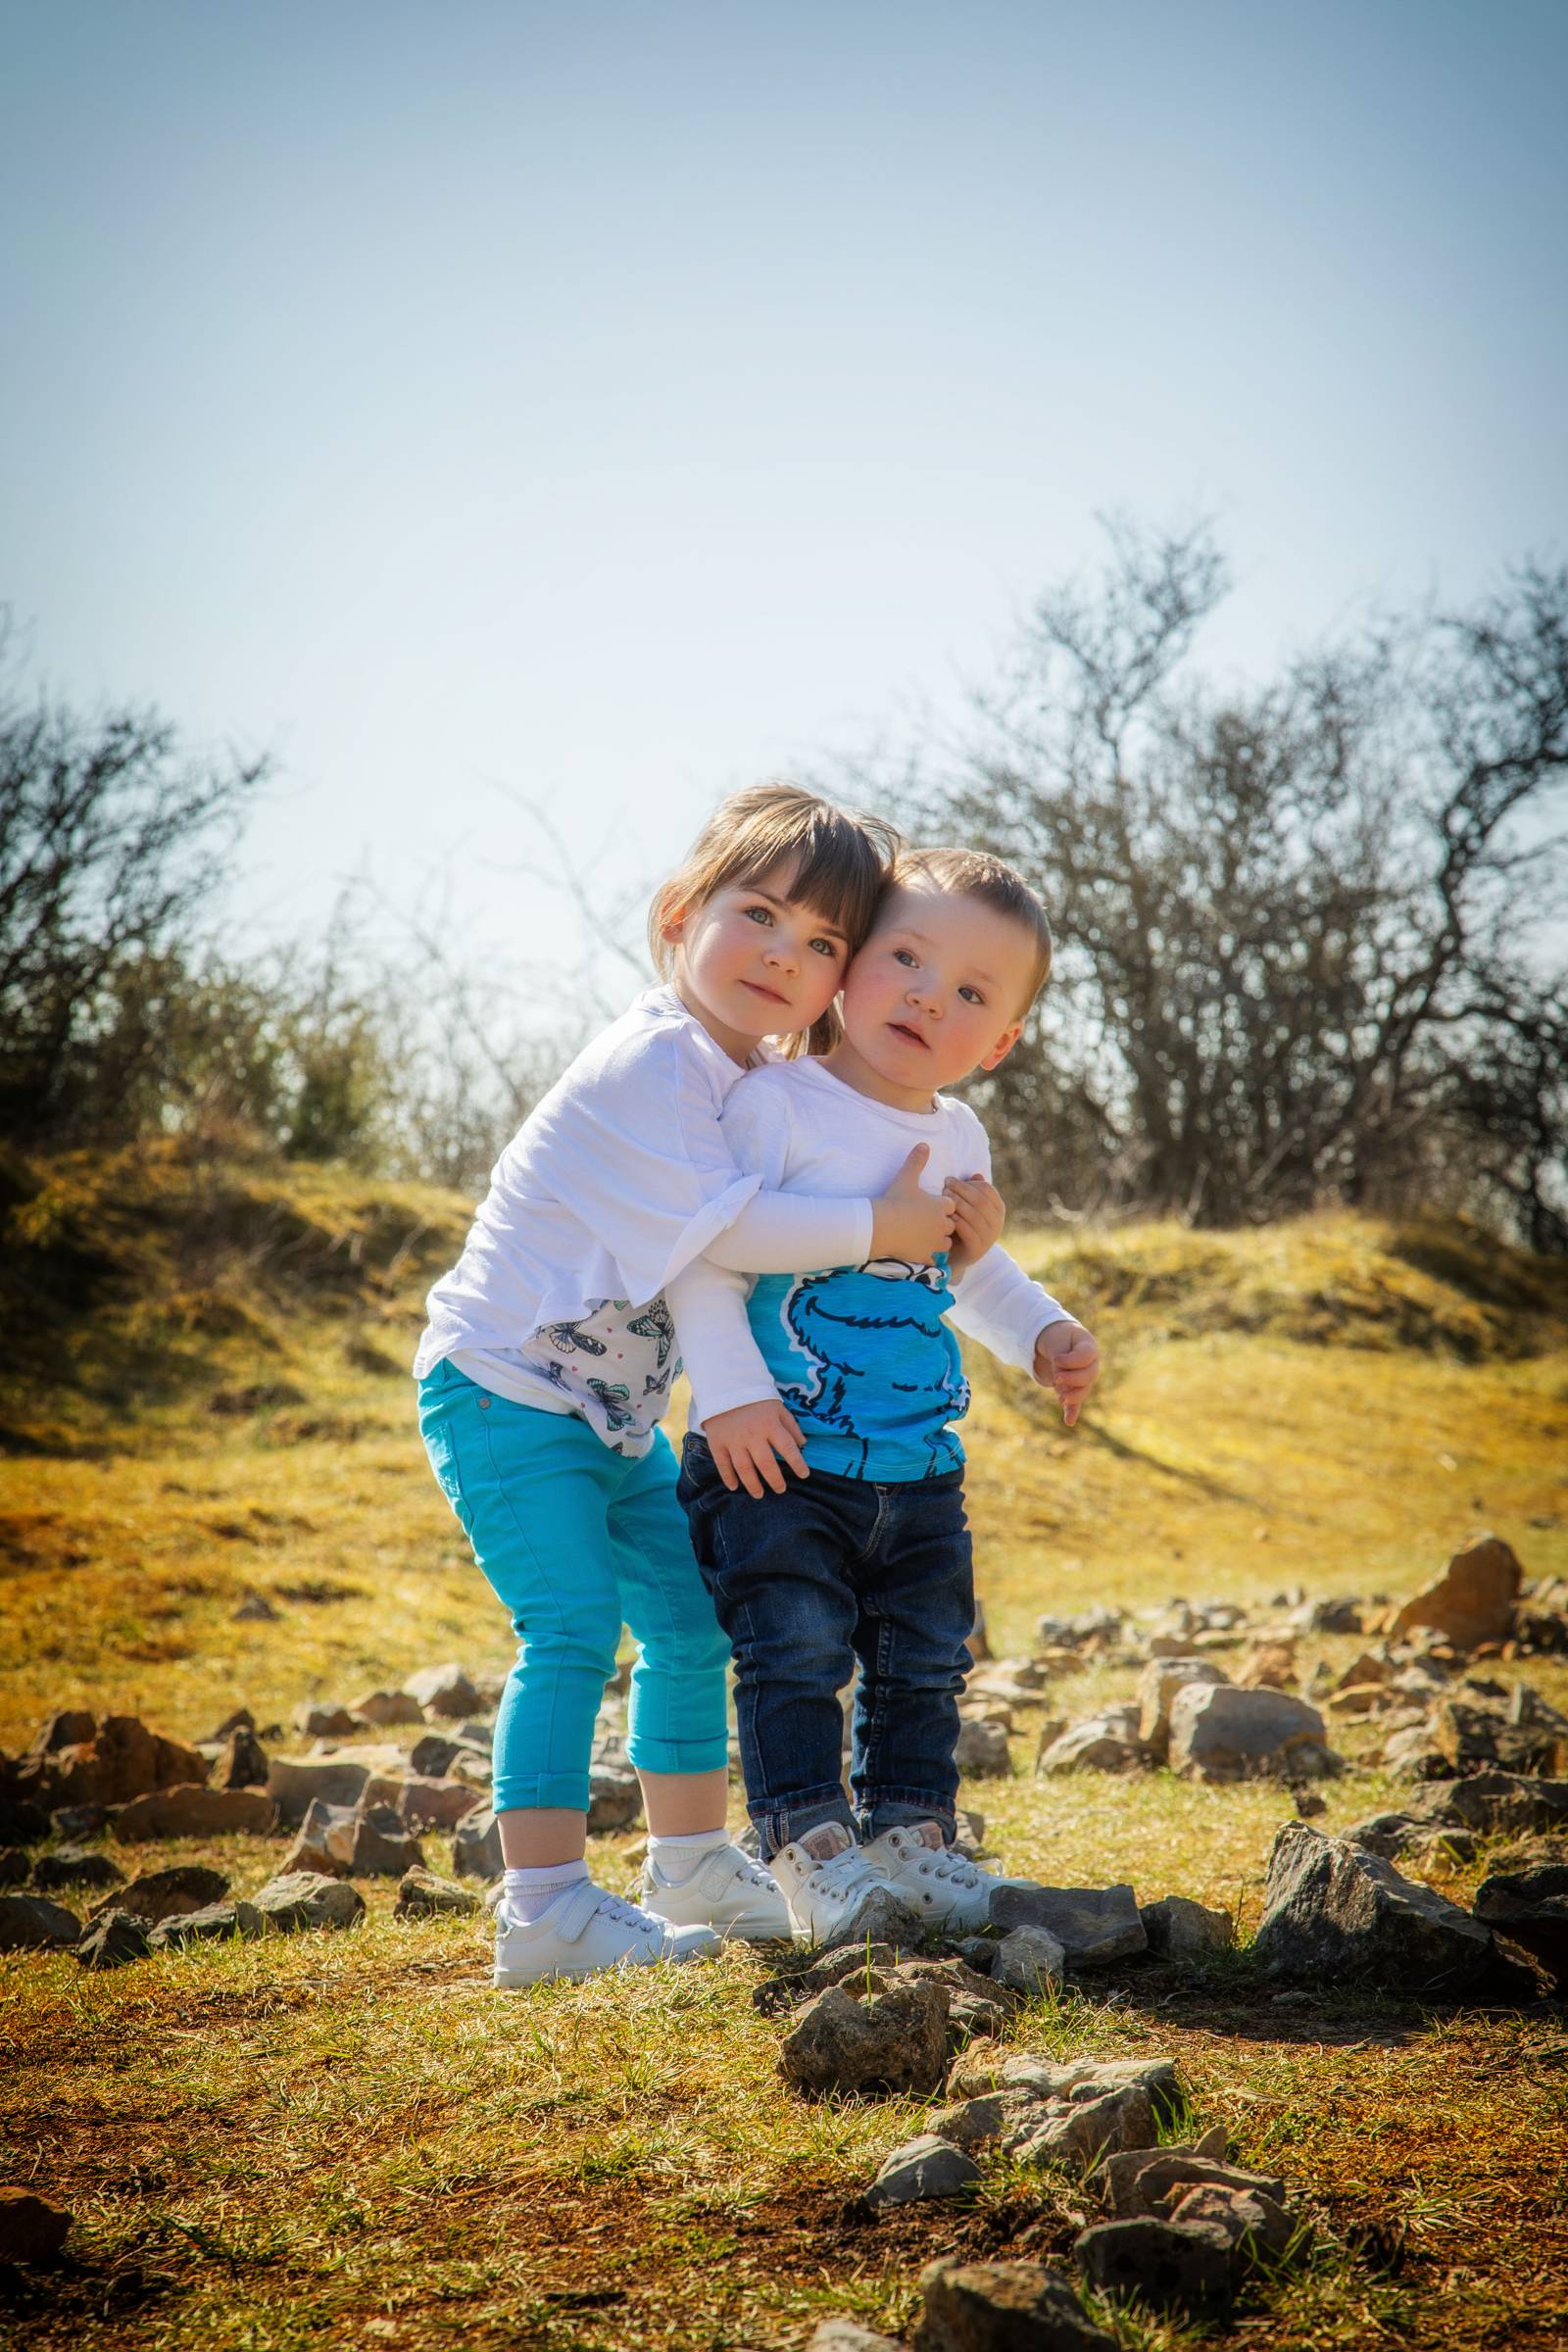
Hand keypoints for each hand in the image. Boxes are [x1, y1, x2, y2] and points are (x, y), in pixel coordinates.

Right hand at [703, 1399, 808, 1498]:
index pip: (787, 1448)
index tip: (804, 1475)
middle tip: (781, 1490)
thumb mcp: (777, 1406)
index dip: (798, 1463)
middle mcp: (752, 1435)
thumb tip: (803, 1444)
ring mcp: (733, 1440)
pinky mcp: (717, 1442)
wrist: (724, 1385)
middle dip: (775, 1481)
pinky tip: (735, 1487)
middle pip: (766, 1464)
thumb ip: (791, 1425)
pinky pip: (722, 1464)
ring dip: (753, 1485)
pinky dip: (728, 1478)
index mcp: (770, 1424)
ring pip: (744, 1469)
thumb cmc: (755, 1398)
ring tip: (759, 1494)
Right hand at [868, 1144, 955, 1264]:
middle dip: (943, 1224)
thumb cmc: (894, 1200)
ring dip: (938, 1240)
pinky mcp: (926, 1256)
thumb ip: (916, 1161)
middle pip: (951, 1225)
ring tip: (924, 1237)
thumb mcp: (906, 1177)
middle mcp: (942, 1225)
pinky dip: (929, 1256)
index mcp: (941, 1206)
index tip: (930, 1206)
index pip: (952, 1206)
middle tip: (926, 1222)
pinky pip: (934, 1259)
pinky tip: (918, 1252)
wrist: (881, 1225)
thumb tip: (924, 1144)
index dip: (942, 1206)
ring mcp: (935, 1242)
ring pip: (946, 1243)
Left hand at [943, 1173, 1004, 1277]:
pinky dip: (959, 1223)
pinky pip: (970, 1233)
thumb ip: (972, 1191)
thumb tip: (977, 1175)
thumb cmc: (958, 1224)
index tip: (949, 1180)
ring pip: (976, 1216)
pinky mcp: (978, 1250)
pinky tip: (947, 1217)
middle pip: (981, 1201)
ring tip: (943, 1199)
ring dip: (959, 1205)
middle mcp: (997, 1223)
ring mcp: (989, 1238)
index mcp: (997, 1209)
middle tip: (944, 1187)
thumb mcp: (966, 1206)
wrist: (952, 1255)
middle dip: (961, 1191)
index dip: (968, 1183)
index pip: (987, 1190)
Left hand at [1033, 1320, 1100, 1426]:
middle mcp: (1091, 1364)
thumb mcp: (1058, 1341)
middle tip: (1056, 1379)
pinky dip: (1072, 1411)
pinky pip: (1076, 1402)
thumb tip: (1059, 1378)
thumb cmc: (1059, 1338)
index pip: (1087, 1356)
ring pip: (1084, 1390)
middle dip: (1073, 1379)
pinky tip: (1069, 1421)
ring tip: (1060, 1399)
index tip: (1056, 1359)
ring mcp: (1085, 1378)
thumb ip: (1060, 1357)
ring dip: (1074, 1396)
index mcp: (1089, 1347)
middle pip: (1089, 1375)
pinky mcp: (1074, 1389)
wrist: (1058, 1341)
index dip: (1072, 1360)